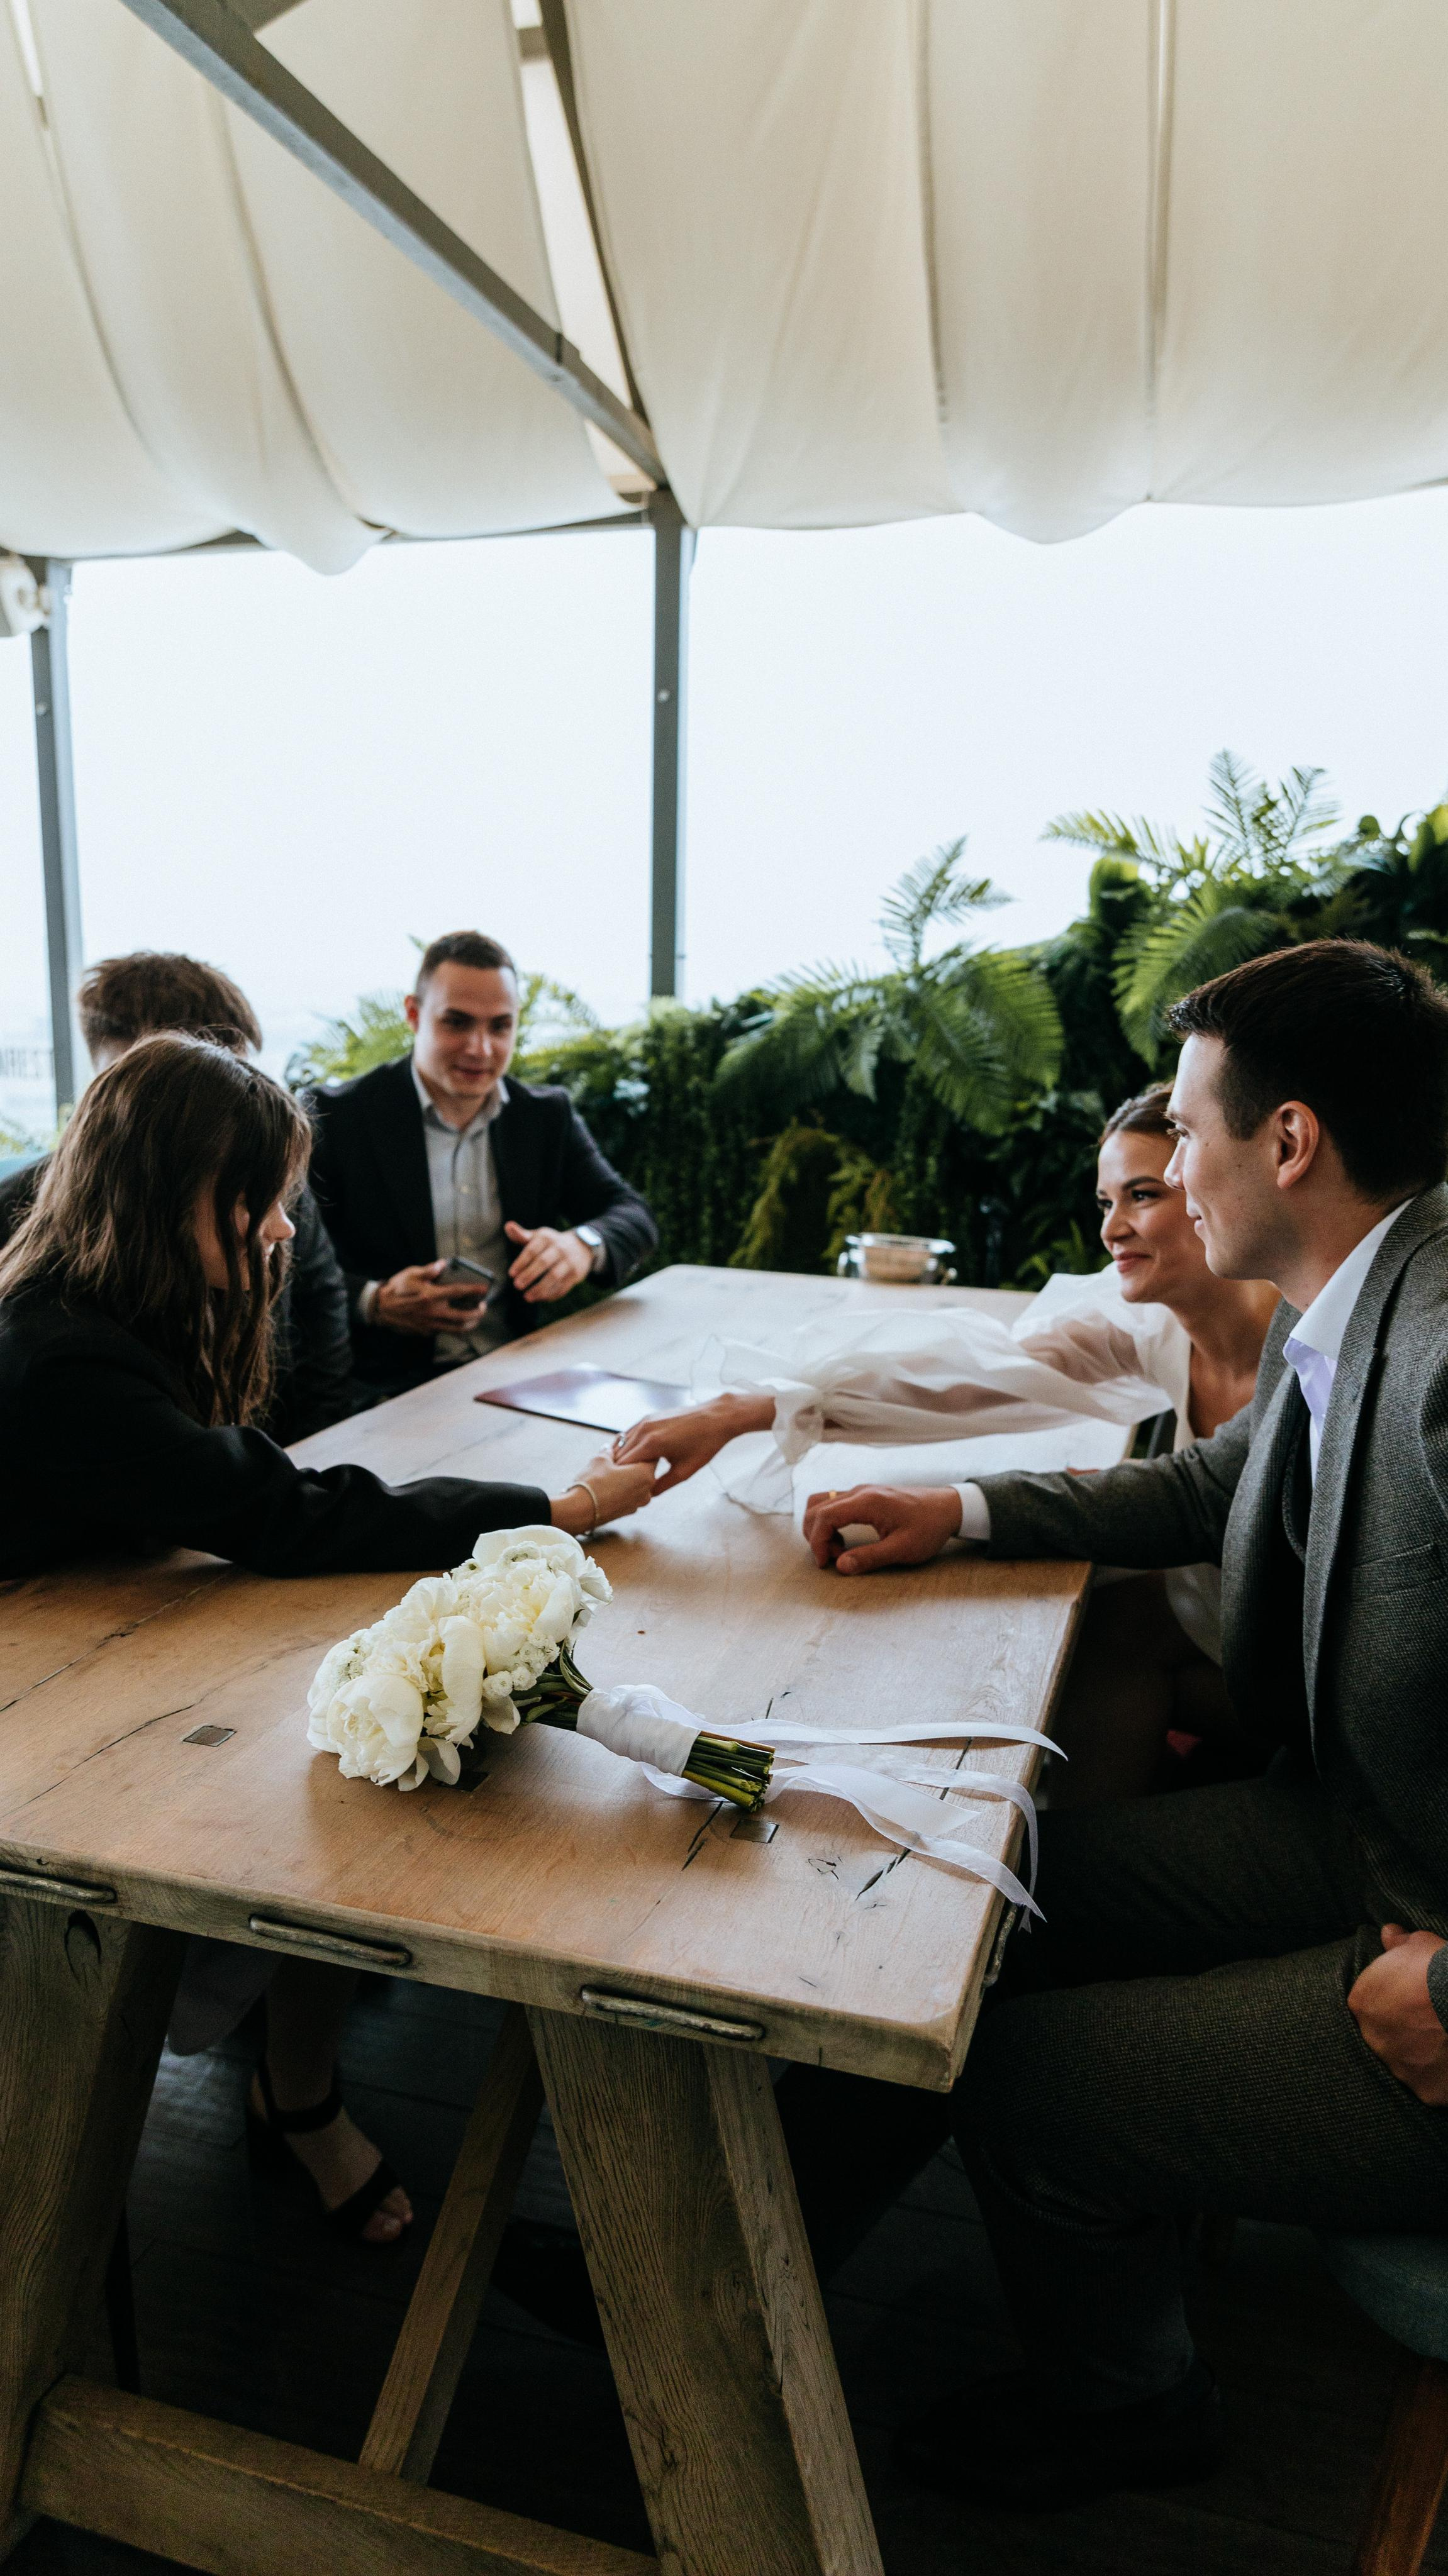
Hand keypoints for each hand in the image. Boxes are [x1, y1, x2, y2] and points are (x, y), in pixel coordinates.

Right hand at [375, 1261, 487, 1336]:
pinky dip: (455, 1327)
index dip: (474, 1290)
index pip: (458, 1292)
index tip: (485, 1288)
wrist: (380, 1308)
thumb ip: (429, 1271)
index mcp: (431, 1295)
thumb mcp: (410, 1274)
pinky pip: (446, 1331)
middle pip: (464, 1317)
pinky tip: (458, 1321)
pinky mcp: (426, 1332)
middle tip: (483, 1306)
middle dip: (478, 1313)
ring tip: (475, 1317)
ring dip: (470, 1324)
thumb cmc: (396, 1289)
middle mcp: (433, 1312)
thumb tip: (443, 1265)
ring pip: (457, 1329)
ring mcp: (430, 1324)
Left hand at [506, 1221, 593, 1304]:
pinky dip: (551, 1294)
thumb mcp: (538, 1237)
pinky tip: (540, 1298)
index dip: (521, 1262)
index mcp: (547, 1238)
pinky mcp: (576, 1274)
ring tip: (527, 1297)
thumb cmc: (552, 1243)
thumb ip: (522, 1235)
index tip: (511, 1274)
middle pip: (543, 1262)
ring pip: (554, 1277)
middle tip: (517, 1286)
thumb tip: (508, 1226)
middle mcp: (560, 1248)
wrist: (582, 1246)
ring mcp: (569, 1262)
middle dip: (529, 1275)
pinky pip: (563, 1286)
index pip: (532, 1250)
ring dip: (540, 1289)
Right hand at [550, 1449, 657, 1533]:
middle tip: (616, 1456)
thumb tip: (610, 1448)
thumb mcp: (601, 1459)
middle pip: (645, 1470)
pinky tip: (607, 1483)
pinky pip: (629, 1494)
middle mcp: (647, 1491)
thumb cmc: (593, 1483)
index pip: (651, 1455)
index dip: (639, 1448)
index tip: (626, 1445)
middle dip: (632, 1462)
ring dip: (627, 1476)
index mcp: (646, 1474)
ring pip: (637, 1483)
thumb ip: (610, 1451)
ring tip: (609, 1470)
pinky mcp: (627, 1512)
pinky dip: (622, 1488)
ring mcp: (638, 1503)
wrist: (579, 1511)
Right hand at [613, 1392, 775, 1492]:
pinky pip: (631, 1433)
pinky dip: (629, 1446)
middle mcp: (645, 1429)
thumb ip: (663, 1484)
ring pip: (622, 1442)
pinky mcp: (649, 1416)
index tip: (623, 1489)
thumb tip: (648, 1494)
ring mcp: (646, 1420)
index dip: (622, 1479)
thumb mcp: (685, 1471)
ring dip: (623, 1457)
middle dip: (620, 1469)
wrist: (717, 1417)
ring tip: (629, 1473)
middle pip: (619, 1454)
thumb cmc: (705, 1443)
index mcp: (652, 1443)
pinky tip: (636, 1457)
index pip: (624, 1465)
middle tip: (624, 1484)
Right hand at [802, 1484, 963, 1573]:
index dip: (818, 1542)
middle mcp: (860, 1492)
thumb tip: (840, 1567)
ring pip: (822, 1503)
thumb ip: (870, 1557)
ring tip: (838, 1549)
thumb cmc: (929, 1527)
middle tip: (833, 1559)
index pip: (824, 1516)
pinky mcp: (866, 1496)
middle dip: (816, 1536)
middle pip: (817, 1507)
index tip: (825, 1563)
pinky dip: (830, 1522)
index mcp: (867, 1502)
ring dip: (821, 1527)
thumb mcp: (902, 1549)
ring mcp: (862, 1491)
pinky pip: (835, 1504)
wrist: (949, 1507)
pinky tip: (845, 1540)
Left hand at [1348, 1925, 1447, 2104]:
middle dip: (1405, 2030)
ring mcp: (1399, 2068)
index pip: (1370, 2004)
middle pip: (1386, 2037)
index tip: (1412, 1997)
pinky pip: (1432, 2086)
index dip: (1393, 2000)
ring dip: (1423, 2056)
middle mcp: (1374, 2039)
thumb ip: (1398, 1942)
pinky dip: (1442, 2078)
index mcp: (1363, 2003)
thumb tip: (1389, 1933)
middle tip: (1430, 2020)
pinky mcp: (1426, 2090)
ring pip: (1409, 2064)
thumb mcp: (1419, 1944)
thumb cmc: (1439, 1967)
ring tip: (1445, 2039)